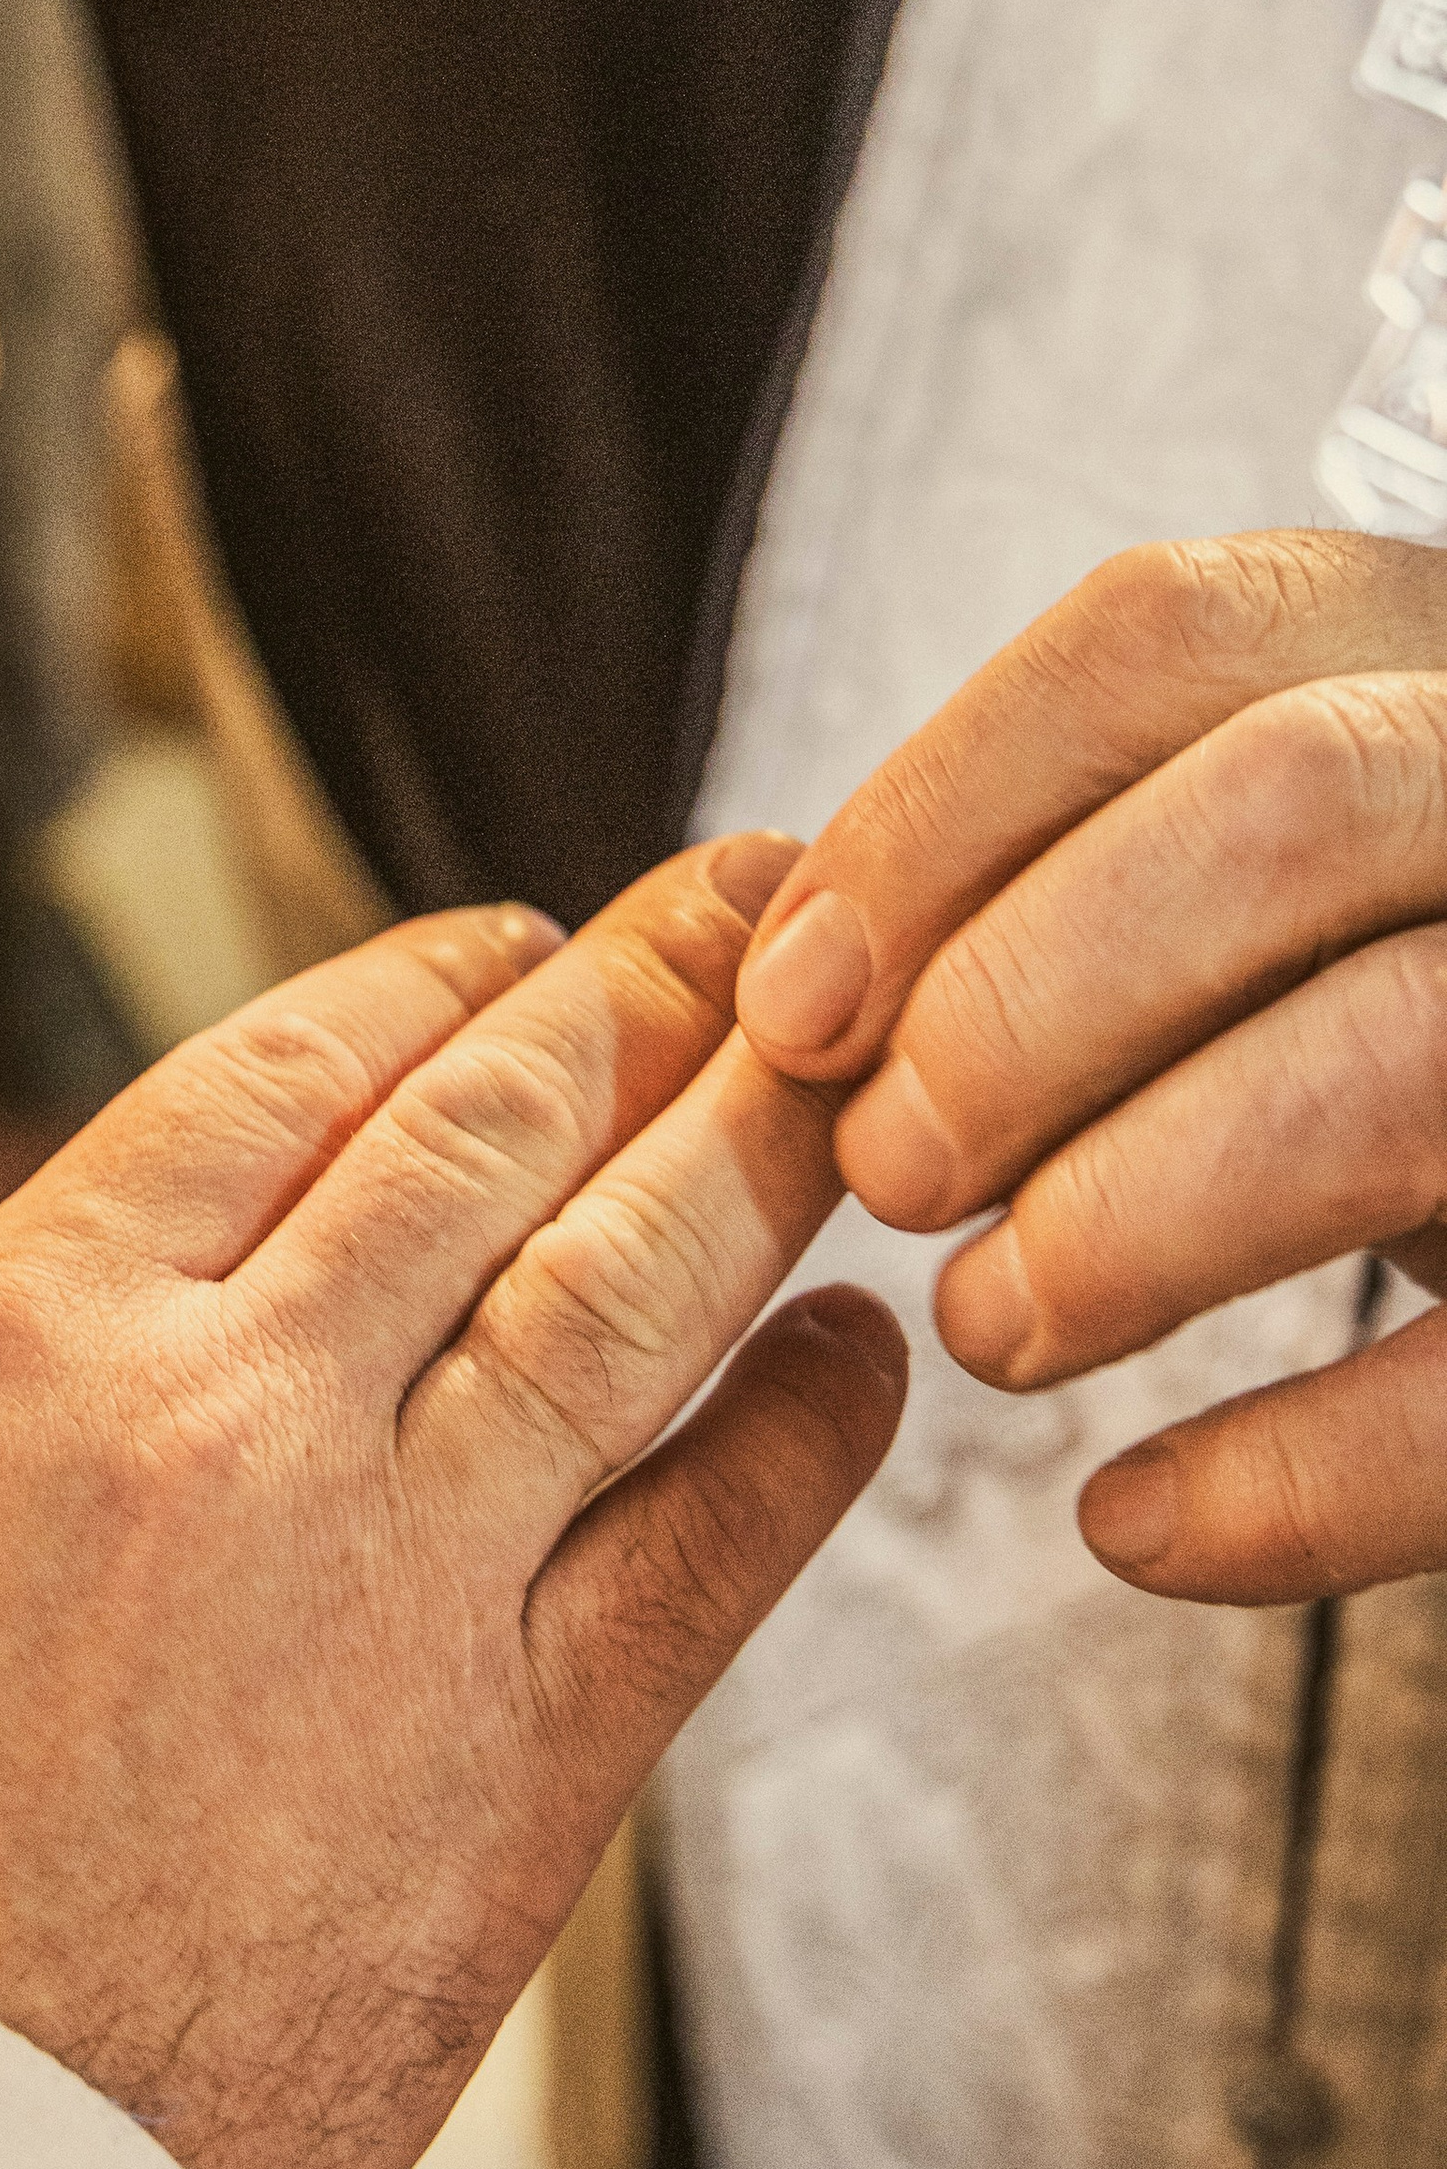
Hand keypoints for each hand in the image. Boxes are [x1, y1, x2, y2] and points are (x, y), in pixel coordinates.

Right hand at [0, 844, 904, 2168]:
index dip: (434, 979)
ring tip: (837, 1060)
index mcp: (32, 1331)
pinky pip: (712, 1538)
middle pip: (491, 1129)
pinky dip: (805, 1422)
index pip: (289, 1069)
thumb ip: (28, 1353)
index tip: (518, 940)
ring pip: (629, 1284)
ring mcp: (391, 1577)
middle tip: (746, 905)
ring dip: (757, 1144)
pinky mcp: (520, 1761)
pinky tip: (854, 1349)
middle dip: (644, 988)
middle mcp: (226, 1411)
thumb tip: (164, 1249)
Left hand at [733, 531, 1446, 1604]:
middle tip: (883, 1173)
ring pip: (1401, 1053)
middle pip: (1287, 805)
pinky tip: (1133, 1527)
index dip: (937, 821)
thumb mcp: (1230, 884)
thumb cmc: (1346, 994)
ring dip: (1140, 1210)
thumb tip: (785, 975)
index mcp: (1413, 641)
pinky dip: (1306, 1475)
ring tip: (987, 1324)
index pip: (1163, 641)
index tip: (790, 1011)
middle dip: (1027, 1003)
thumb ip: (1061, 875)